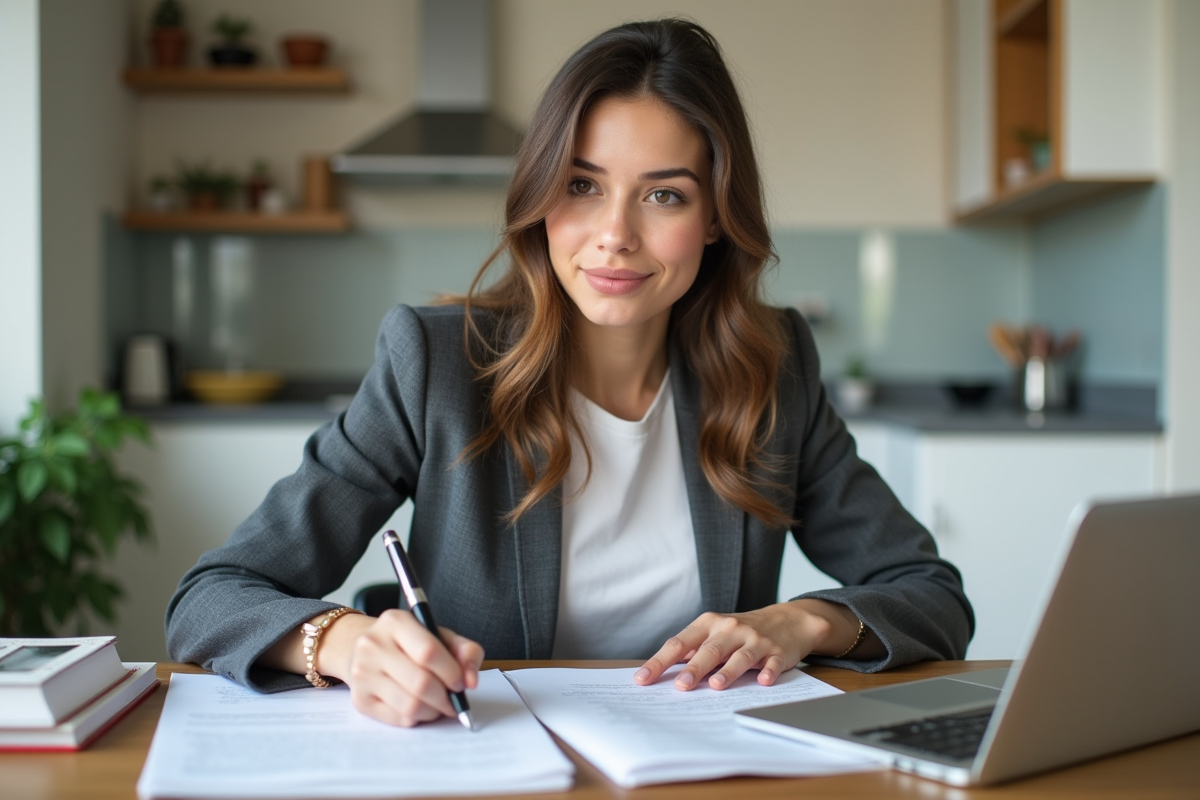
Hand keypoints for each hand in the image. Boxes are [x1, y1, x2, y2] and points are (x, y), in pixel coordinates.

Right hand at [322, 609, 483, 726]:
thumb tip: (471, 681)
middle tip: (453, 701)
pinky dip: (417, 718)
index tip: (461, 683)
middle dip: (445, 698)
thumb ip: (465, 651)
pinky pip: (398, 719)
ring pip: (410, 706)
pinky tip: (420, 708)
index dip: (451, 672)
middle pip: (420, 683)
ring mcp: (363, 674)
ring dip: (433, 711)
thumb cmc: (409, 644)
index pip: (428, 652)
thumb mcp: (439, 636)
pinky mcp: (360, 700)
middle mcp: (373, 645)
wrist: (365, 650)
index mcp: (395, 621)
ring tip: (438, 705)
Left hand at [634, 599, 858, 690]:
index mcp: (708, 624)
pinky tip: (763, 681)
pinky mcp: (776, 651)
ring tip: (716, 686)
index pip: (679, 643)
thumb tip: (660, 672)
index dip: (660, 661)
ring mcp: (754, 639)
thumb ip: (692, 650)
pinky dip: (768, 671)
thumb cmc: (740, 632)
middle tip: (680, 686)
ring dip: (728, 671)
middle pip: (709, 650)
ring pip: (739, 656)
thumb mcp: (714, 634)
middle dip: (694, 668)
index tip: (643, 678)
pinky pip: (771, 662)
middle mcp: (730, 629)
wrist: (786, 620)